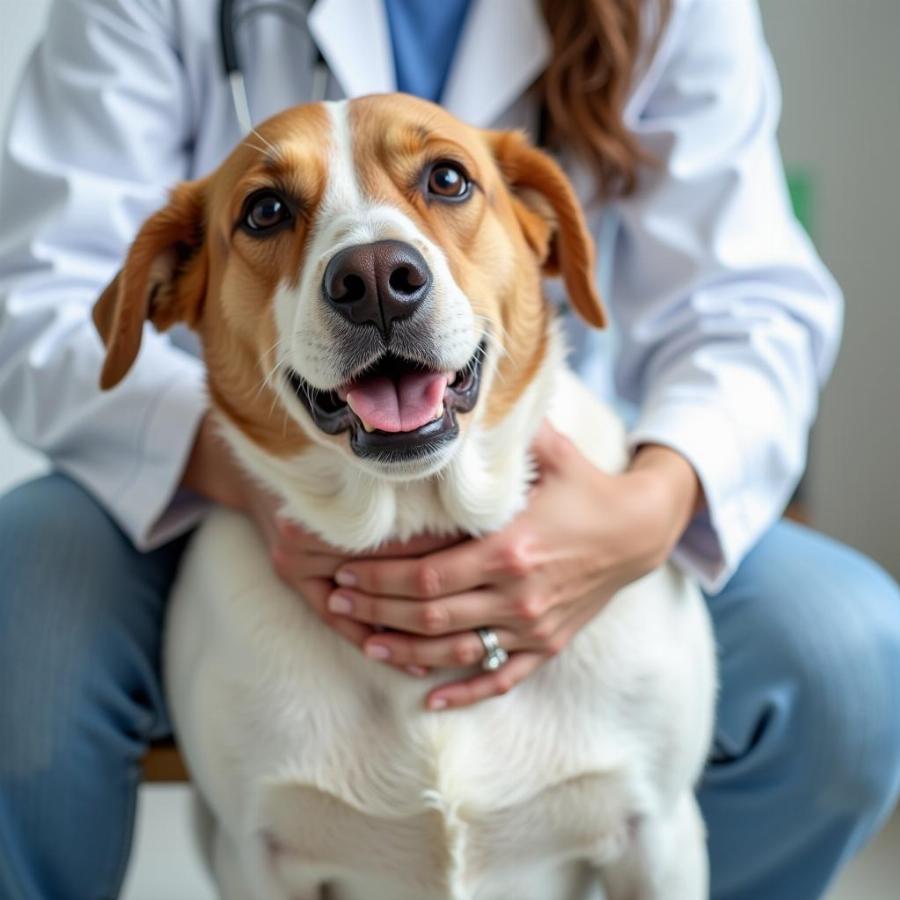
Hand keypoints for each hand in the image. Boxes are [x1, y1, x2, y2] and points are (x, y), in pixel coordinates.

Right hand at [181, 414, 458, 666]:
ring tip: (457, 647)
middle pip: (381, 577)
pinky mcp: (295, 583)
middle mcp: (301, 540)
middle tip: (480, 609)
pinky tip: (417, 664)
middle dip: (431, 595)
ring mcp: (294, 565)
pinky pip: (342, 626)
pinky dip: (379, 644)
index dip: (440, 551)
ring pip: (365, 609)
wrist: (258, 465)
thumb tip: (470, 507)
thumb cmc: (321, 460)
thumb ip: (405, 486)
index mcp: (327, 506)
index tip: (483, 562)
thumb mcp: (361, 467)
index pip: (394, 540)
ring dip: (410, 630)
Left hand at [327, 421, 700, 709]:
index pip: (427, 575)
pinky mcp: (547, 645)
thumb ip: (504, 432)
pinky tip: (431, 700)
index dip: (380, 579)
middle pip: (431, 615)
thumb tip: (457, 400)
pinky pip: (501, 677)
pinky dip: (465, 691)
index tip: (344, 573)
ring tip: (366, 644)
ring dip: (406, 652)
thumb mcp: (551, 452)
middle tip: (338, 601)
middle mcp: (518, 595)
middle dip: (378, 610)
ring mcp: (533, 626)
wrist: (638, 531)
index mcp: (510, 548)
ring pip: (456, 651)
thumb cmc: (585, 487)